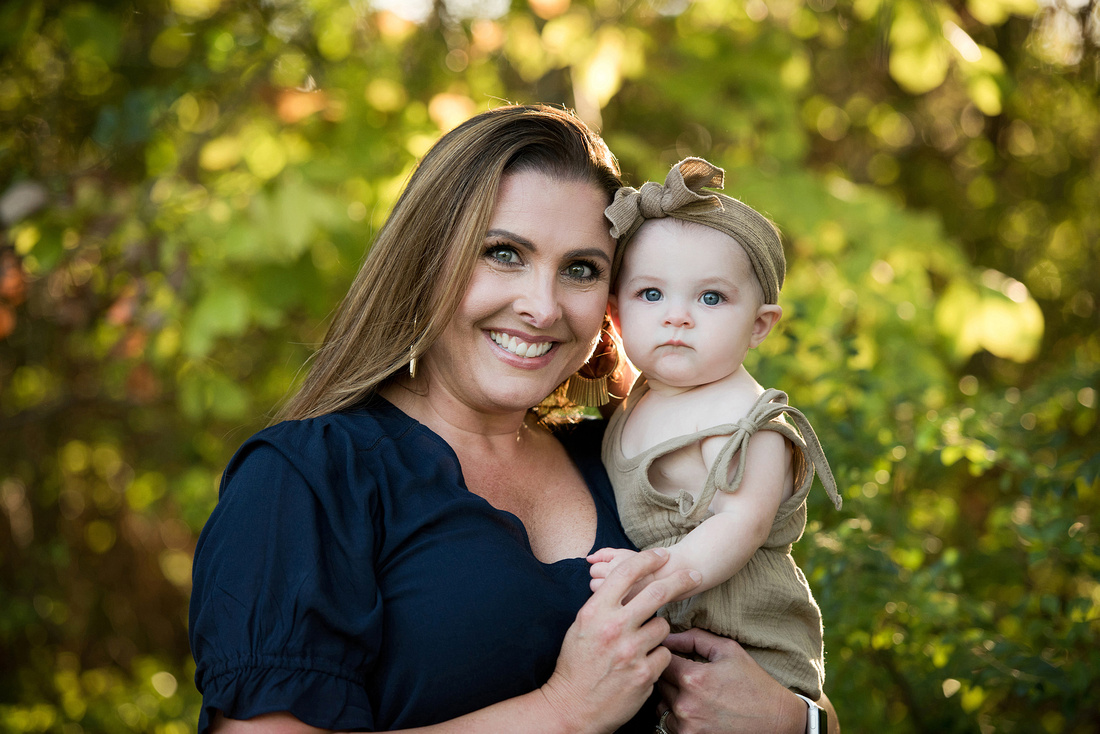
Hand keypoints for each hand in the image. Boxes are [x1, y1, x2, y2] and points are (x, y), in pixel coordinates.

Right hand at [542, 548, 701, 733]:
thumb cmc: (576, 664)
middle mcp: (614, 626)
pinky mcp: (644, 673)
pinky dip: (658, 656)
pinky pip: (665, 653)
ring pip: (663, 625)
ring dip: (658, 630)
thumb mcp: (581, 626)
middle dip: (680, 580)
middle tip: (694, 576)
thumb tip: (625, 583)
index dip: (648, 559)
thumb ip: (603, 604)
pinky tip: (643, 663)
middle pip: (657, 592)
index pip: (627, 572)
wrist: (573, 707)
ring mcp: (631, 650)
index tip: (662, 555)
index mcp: (595, 611)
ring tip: (642, 643)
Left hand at [657, 628, 807, 733]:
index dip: (666, 654)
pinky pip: (668, 724)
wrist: (776, 721)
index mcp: (693, 678)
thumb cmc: (753, 683)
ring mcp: (687, 727)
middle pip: (658, 682)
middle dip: (668, 675)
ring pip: (660, 705)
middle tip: (686, 673)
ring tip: (691, 693)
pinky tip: (694, 709)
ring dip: (670, 697)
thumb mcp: (728, 650)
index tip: (674, 654)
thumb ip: (694, 638)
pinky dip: (677, 716)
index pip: (661, 660)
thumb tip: (668, 635)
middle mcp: (685, 705)